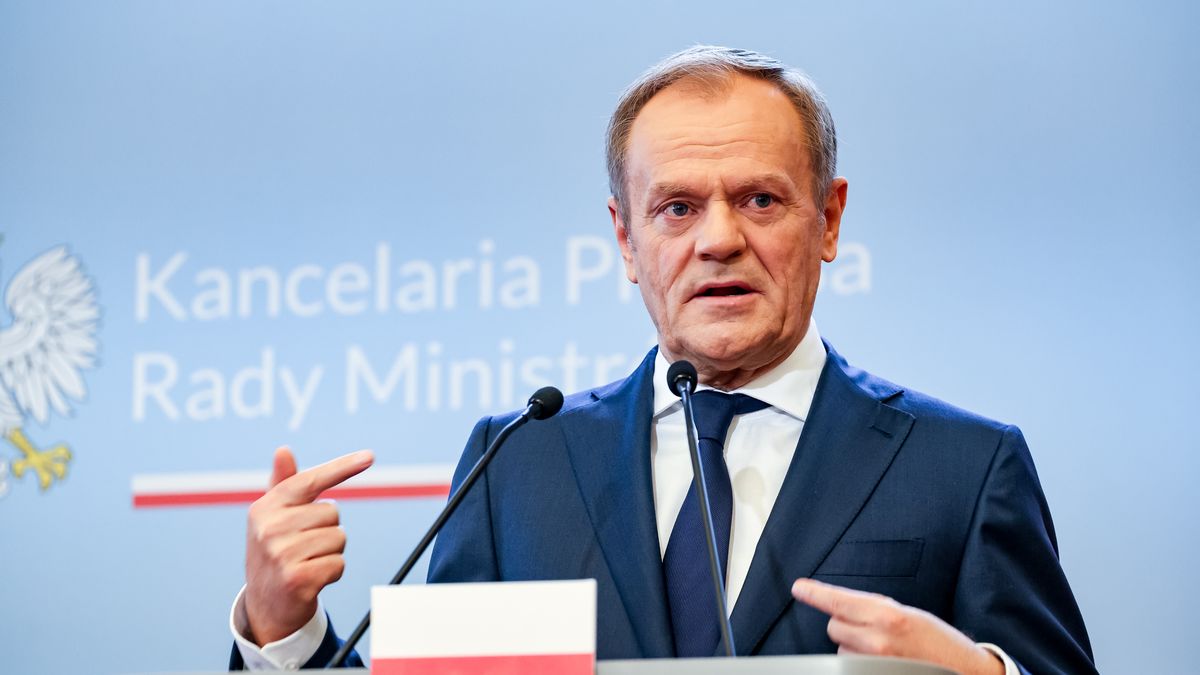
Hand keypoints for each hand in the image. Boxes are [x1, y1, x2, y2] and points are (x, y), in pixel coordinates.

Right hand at [243, 447, 373, 645]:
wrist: (264, 606)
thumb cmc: (274, 552)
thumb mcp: (272, 518)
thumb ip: (282, 484)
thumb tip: (283, 450)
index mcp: (265, 507)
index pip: (310, 480)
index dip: (342, 467)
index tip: (369, 456)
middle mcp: (270, 528)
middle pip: (333, 512)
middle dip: (327, 528)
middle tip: (305, 545)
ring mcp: (282, 554)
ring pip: (339, 538)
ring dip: (331, 551)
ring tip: (308, 561)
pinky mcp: (297, 579)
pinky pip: (339, 563)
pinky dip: (333, 572)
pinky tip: (312, 579)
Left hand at [792, 578, 1002, 674]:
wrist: (962, 671)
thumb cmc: (938, 642)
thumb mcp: (907, 614)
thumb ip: (873, 609)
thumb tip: (841, 605)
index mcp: (888, 616)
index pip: (839, 601)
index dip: (815, 594)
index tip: (799, 588)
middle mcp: (878, 640)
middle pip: (834, 626)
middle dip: (847, 625)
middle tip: (873, 630)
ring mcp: (874, 664)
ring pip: (841, 650)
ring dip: (854, 648)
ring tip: (885, 650)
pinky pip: (850, 666)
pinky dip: (859, 663)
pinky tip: (882, 662)